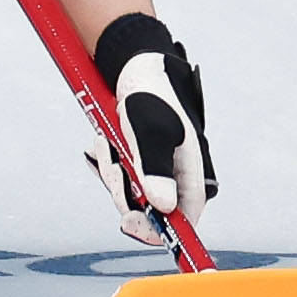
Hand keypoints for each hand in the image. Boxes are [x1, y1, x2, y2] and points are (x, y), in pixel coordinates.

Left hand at [82, 13, 211, 247]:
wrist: (134, 66)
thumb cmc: (149, 93)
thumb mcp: (150, 129)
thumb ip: (155, 168)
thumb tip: (162, 208)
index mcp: (191, 174)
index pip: (183, 220)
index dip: (157, 230)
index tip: (128, 223)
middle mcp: (177, 177)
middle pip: (148, 210)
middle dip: (123, 188)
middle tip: (111, 158)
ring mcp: (158, 171)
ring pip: (130, 193)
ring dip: (112, 171)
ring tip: (107, 141)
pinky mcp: (140, 163)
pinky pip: (120, 178)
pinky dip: (108, 162)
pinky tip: (105, 141)